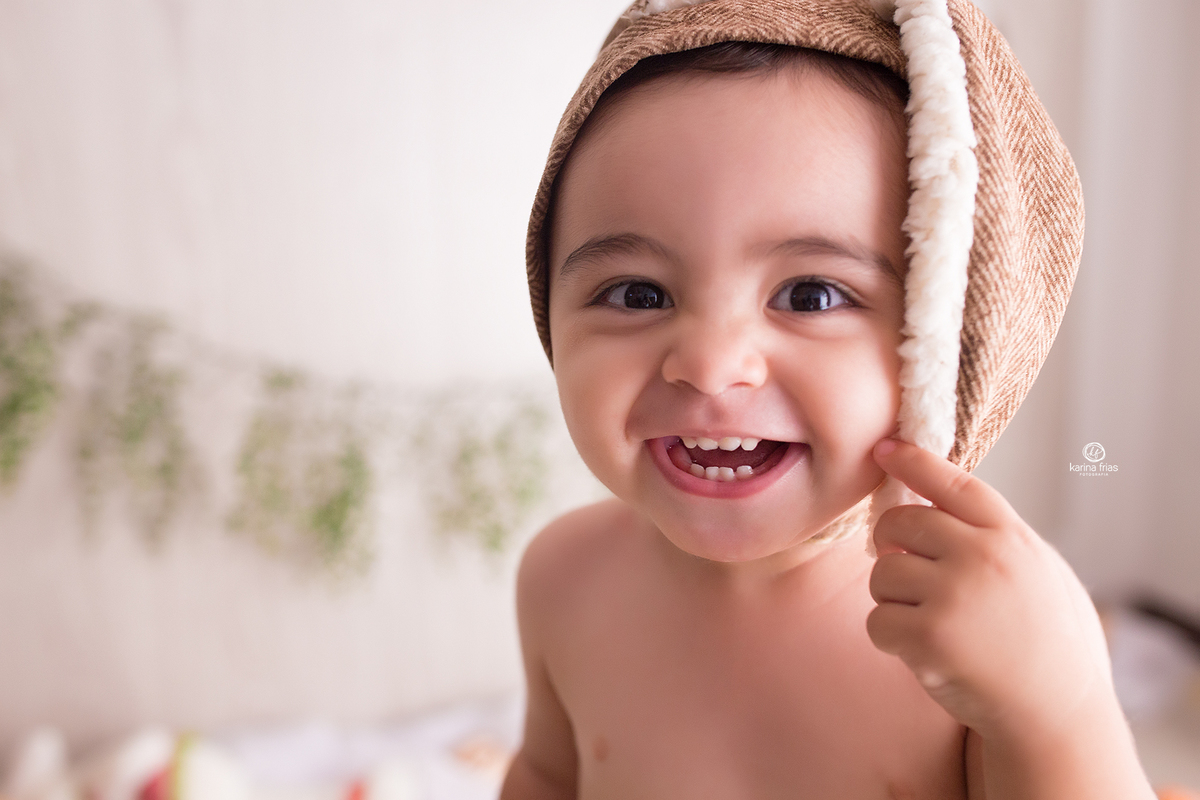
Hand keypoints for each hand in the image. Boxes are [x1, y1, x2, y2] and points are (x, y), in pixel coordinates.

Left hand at [865, 438, 1113, 744]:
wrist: (1058, 714)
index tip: (885, 448)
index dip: (915, 461)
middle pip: (901, 523)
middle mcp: (982, 556)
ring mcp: (954, 594)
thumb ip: (998, 539)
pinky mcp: (929, 635)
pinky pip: (878, 620)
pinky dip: (890, 637)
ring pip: (882, 574)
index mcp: (1011, 537)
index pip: (954, 484)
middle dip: (891, 545)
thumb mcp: (1043, 572)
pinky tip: (922, 651)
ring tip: (928, 622)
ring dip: (892, 598)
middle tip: (907, 573)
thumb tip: (943, 509)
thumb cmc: (1054, 646)